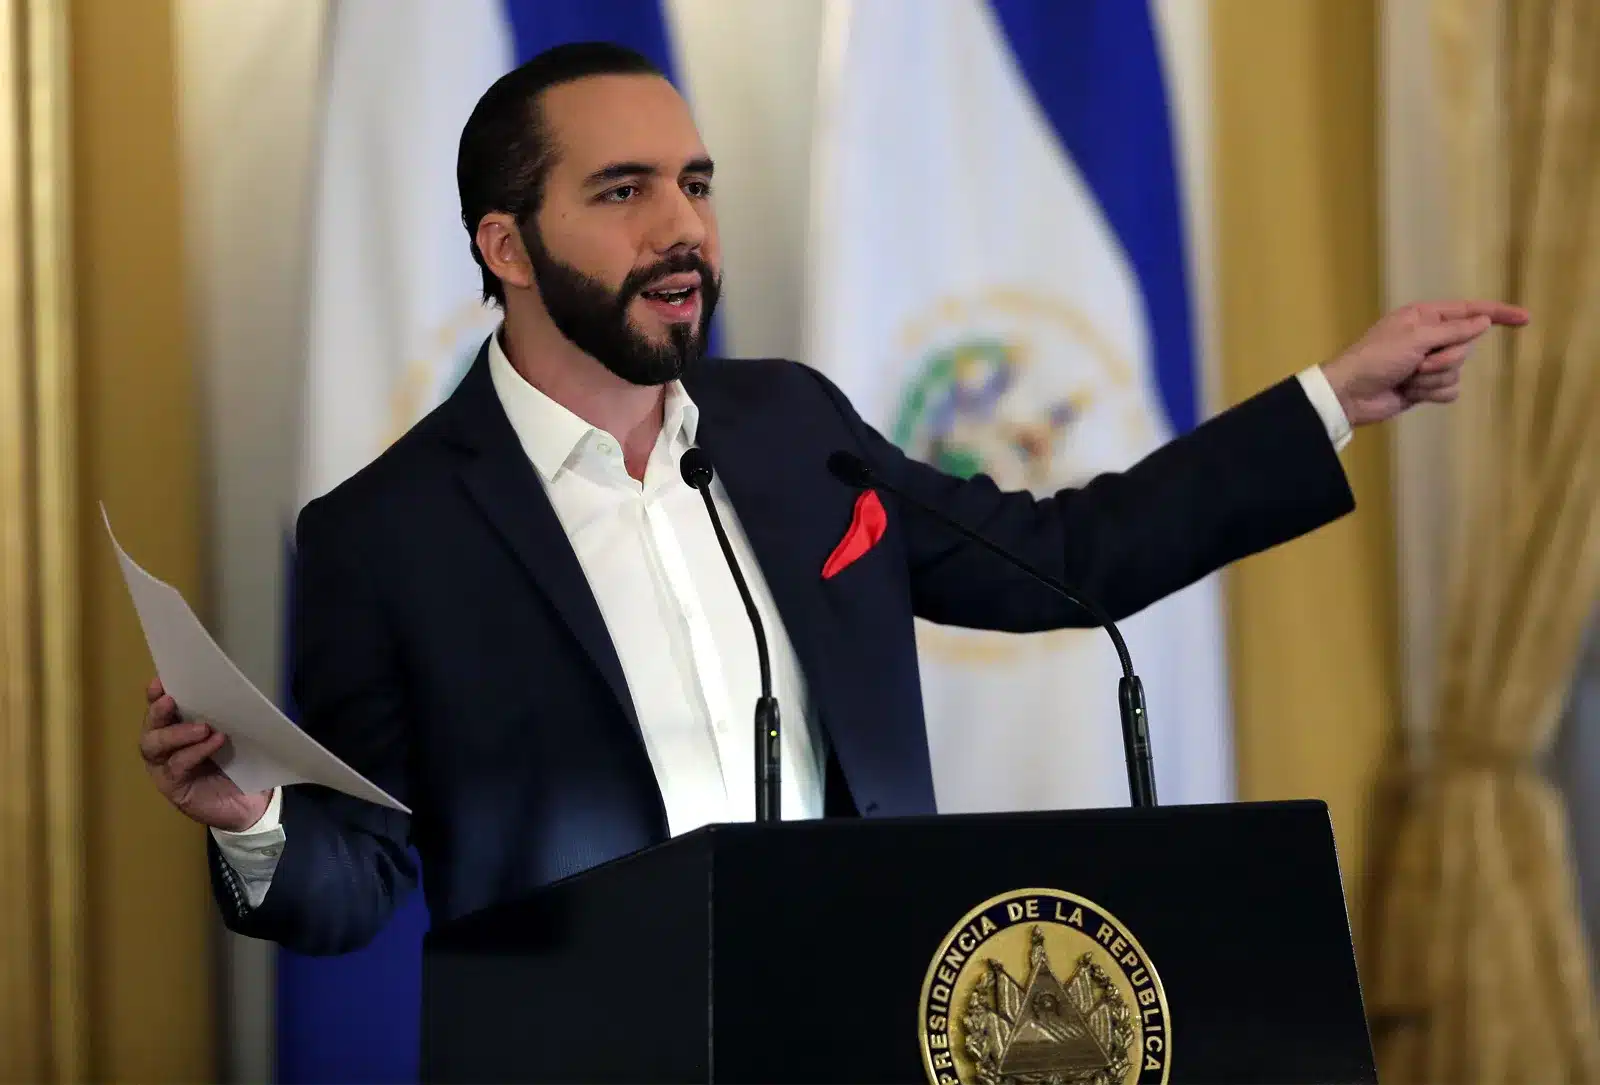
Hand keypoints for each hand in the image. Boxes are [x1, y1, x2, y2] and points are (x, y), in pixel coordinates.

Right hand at [141, 677, 271, 831]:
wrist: (253, 803)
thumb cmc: (242, 763)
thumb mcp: (235, 734)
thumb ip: (226, 715)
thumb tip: (232, 687)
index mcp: (178, 729)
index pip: (161, 709)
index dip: (156, 694)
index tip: (160, 680)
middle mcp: (166, 747)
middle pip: (150, 726)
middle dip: (157, 711)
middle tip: (170, 700)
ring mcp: (165, 768)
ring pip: (154, 746)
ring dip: (175, 733)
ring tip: (202, 727)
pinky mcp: (173, 787)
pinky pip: (176, 766)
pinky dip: (194, 752)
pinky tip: (214, 742)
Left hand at [1320, 300, 1529, 426]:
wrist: (1351, 395)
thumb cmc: (1376, 358)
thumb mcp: (1415, 337)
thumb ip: (1453, 330)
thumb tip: (1483, 321)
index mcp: (1425, 317)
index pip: (1470, 311)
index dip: (1498, 314)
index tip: (1525, 318)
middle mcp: (1430, 337)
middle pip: (1465, 346)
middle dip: (1445, 358)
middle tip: (1417, 364)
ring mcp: (1428, 364)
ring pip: (1458, 371)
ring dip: (1432, 378)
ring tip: (1408, 379)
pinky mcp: (1426, 387)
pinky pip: (1449, 390)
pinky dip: (1430, 393)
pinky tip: (1409, 393)